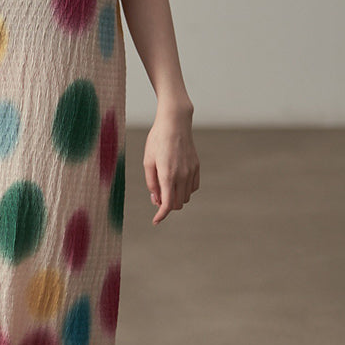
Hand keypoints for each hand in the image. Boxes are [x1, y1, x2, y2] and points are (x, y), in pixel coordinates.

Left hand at [143, 104, 199, 224]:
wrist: (175, 123)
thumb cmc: (157, 141)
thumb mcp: (147, 161)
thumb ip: (151, 183)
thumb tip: (156, 200)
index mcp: (167, 175)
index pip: (168, 204)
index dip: (161, 215)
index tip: (155, 221)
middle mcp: (182, 175)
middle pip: (177, 204)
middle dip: (167, 205)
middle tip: (157, 196)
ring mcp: (191, 171)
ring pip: (186, 197)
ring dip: (176, 197)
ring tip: (165, 186)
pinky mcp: (197, 167)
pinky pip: (193, 187)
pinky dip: (185, 190)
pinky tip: (177, 181)